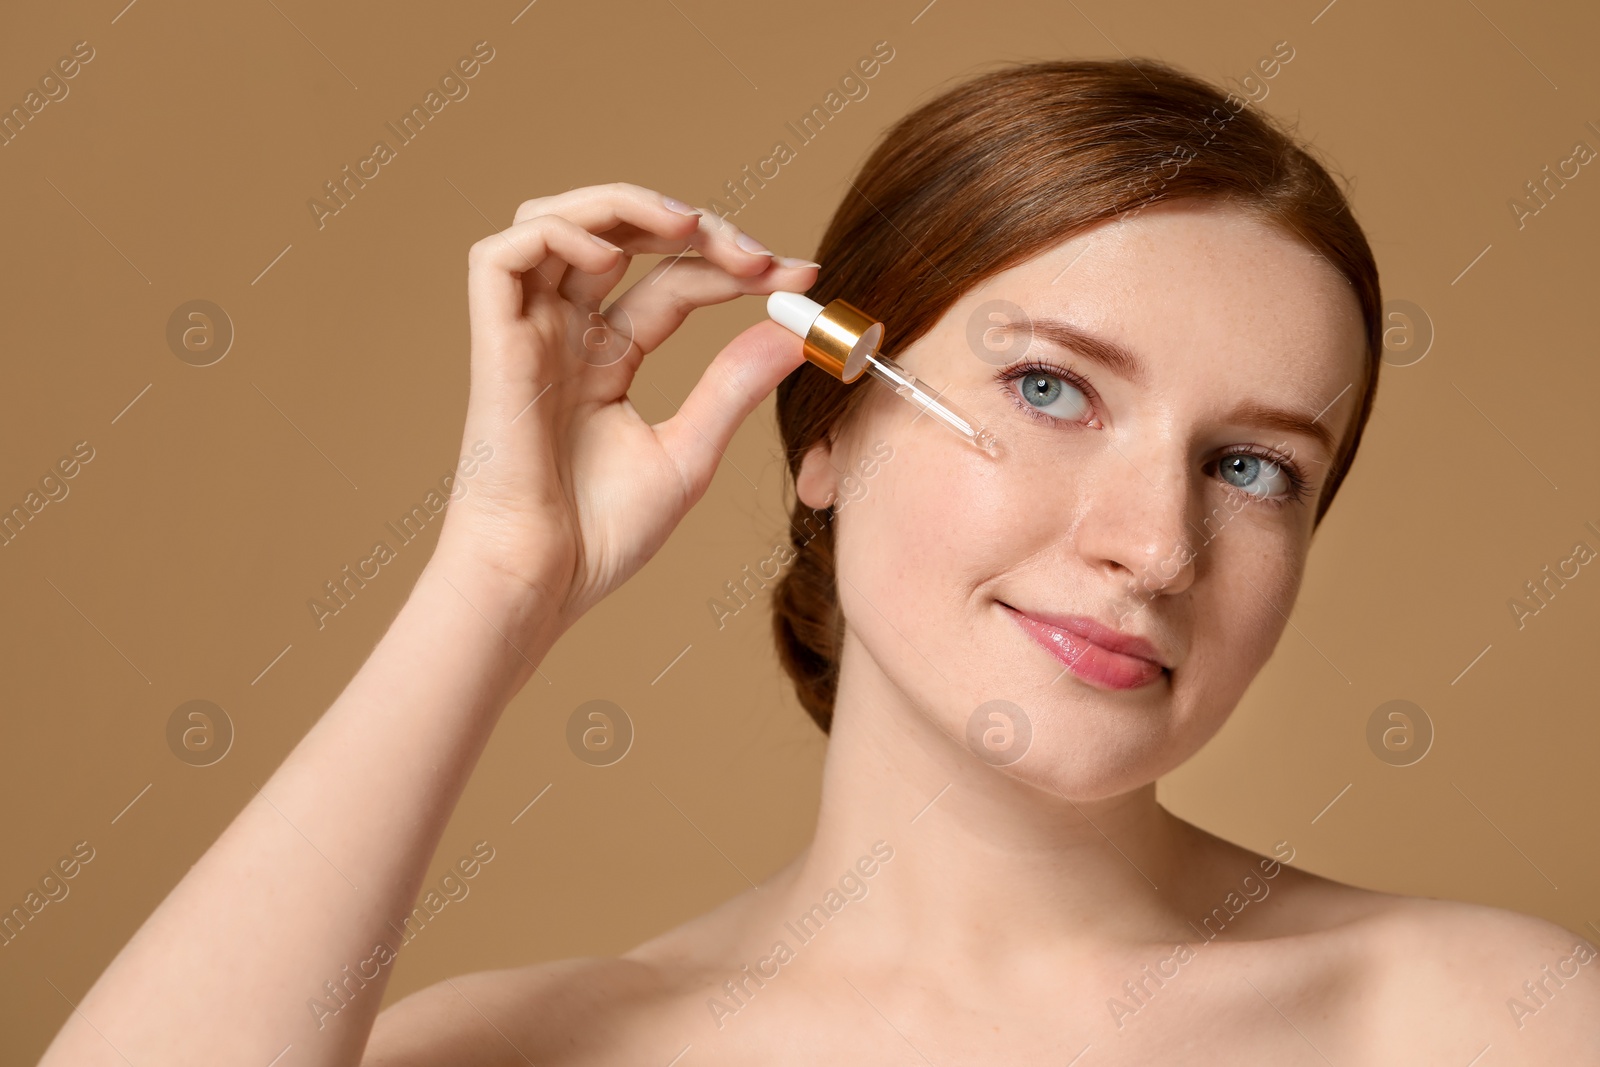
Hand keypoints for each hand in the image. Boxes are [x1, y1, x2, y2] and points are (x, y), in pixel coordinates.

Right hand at [432, 182, 818, 641]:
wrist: (541, 580)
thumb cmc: (600, 536)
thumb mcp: (689, 453)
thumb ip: (734, 386)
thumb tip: (798, 331)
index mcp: (607, 358)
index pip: (673, 282)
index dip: (733, 266)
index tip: (802, 276)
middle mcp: (566, 334)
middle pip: (619, 235)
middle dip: (692, 226)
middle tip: (756, 255)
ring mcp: (527, 332)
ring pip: (554, 219)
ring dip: (623, 204)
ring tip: (686, 226)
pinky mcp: (493, 340)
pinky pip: (502, 254)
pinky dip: (558, 233)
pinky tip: (614, 261)